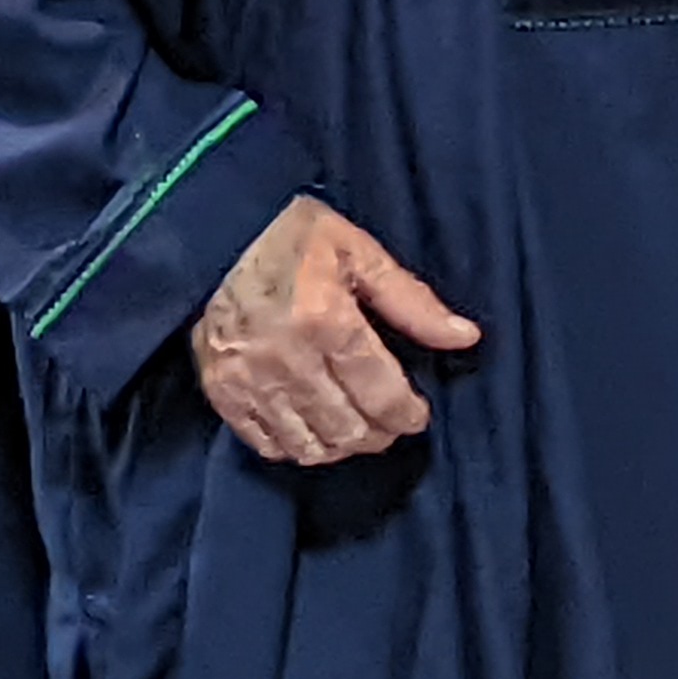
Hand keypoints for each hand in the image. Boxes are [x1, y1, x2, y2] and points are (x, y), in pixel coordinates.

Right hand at [193, 194, 480, 464]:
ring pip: (309, 447)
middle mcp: (286, 359)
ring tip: (352, 425)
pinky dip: (295, 446)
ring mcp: (249, 380)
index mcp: (326, 320)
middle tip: (387, 418)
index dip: (408, 414)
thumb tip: (466, 338)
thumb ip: (411, 301)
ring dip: (340, 445)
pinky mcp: (221, 391)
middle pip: (348, 429)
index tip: (416, 413)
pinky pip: (266, 445)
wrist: (211, 232)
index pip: (381, 396)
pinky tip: (310, 426)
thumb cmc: (292, 236)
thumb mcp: (359, 252)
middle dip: (378, 433)